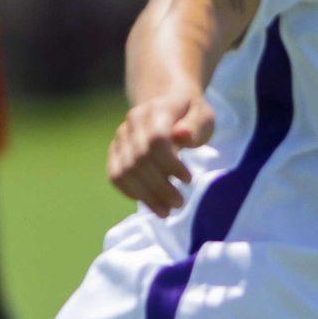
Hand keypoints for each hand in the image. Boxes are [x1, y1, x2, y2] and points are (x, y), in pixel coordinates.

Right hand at [107, 88, 215, 216]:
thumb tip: (182, 135)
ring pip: (125, 171)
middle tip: (179, 203)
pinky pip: (115, 176)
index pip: (156, 140)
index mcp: (156, 109)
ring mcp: (121, 136)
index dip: (170, 164)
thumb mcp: (202, 117)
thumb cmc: (191, 115)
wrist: (169, 106)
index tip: (188, 180)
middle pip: (139, 159)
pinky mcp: (115, 151)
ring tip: (166, 212)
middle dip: (160, 187)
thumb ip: (195, 127)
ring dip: (145, 196)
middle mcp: (133, 122)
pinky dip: (131, 193)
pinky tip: (150, 204)